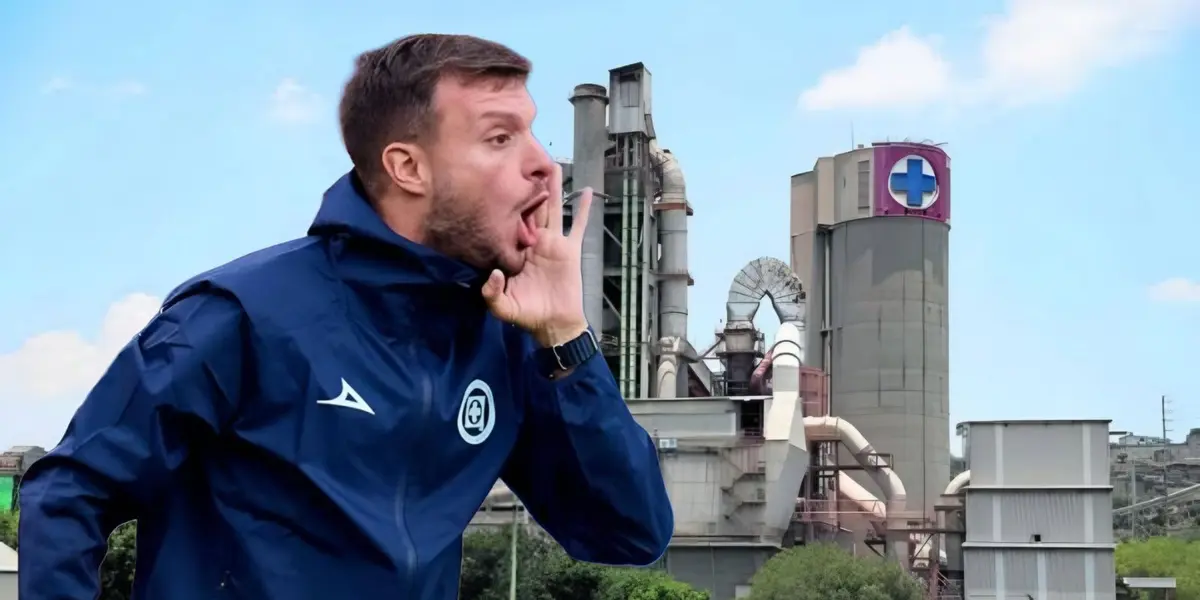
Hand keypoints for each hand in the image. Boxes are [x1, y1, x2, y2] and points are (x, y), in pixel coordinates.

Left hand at [481, 164, 591, 347]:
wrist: (555, 324)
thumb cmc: (528, 315)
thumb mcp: (504, 308)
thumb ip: (493, 294)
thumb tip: (494, 273)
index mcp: (515, 251)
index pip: (508, 223)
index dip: (504, 203)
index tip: (497, 179)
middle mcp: (533, 242)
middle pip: (530, 207)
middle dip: (527, 185)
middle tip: (524, 158)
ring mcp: (553, 243)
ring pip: (552, 209)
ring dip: (552, 188)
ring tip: (552, 165)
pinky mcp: (571, 249)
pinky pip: (578, 225)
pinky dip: (583, 209)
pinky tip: (588, 192)